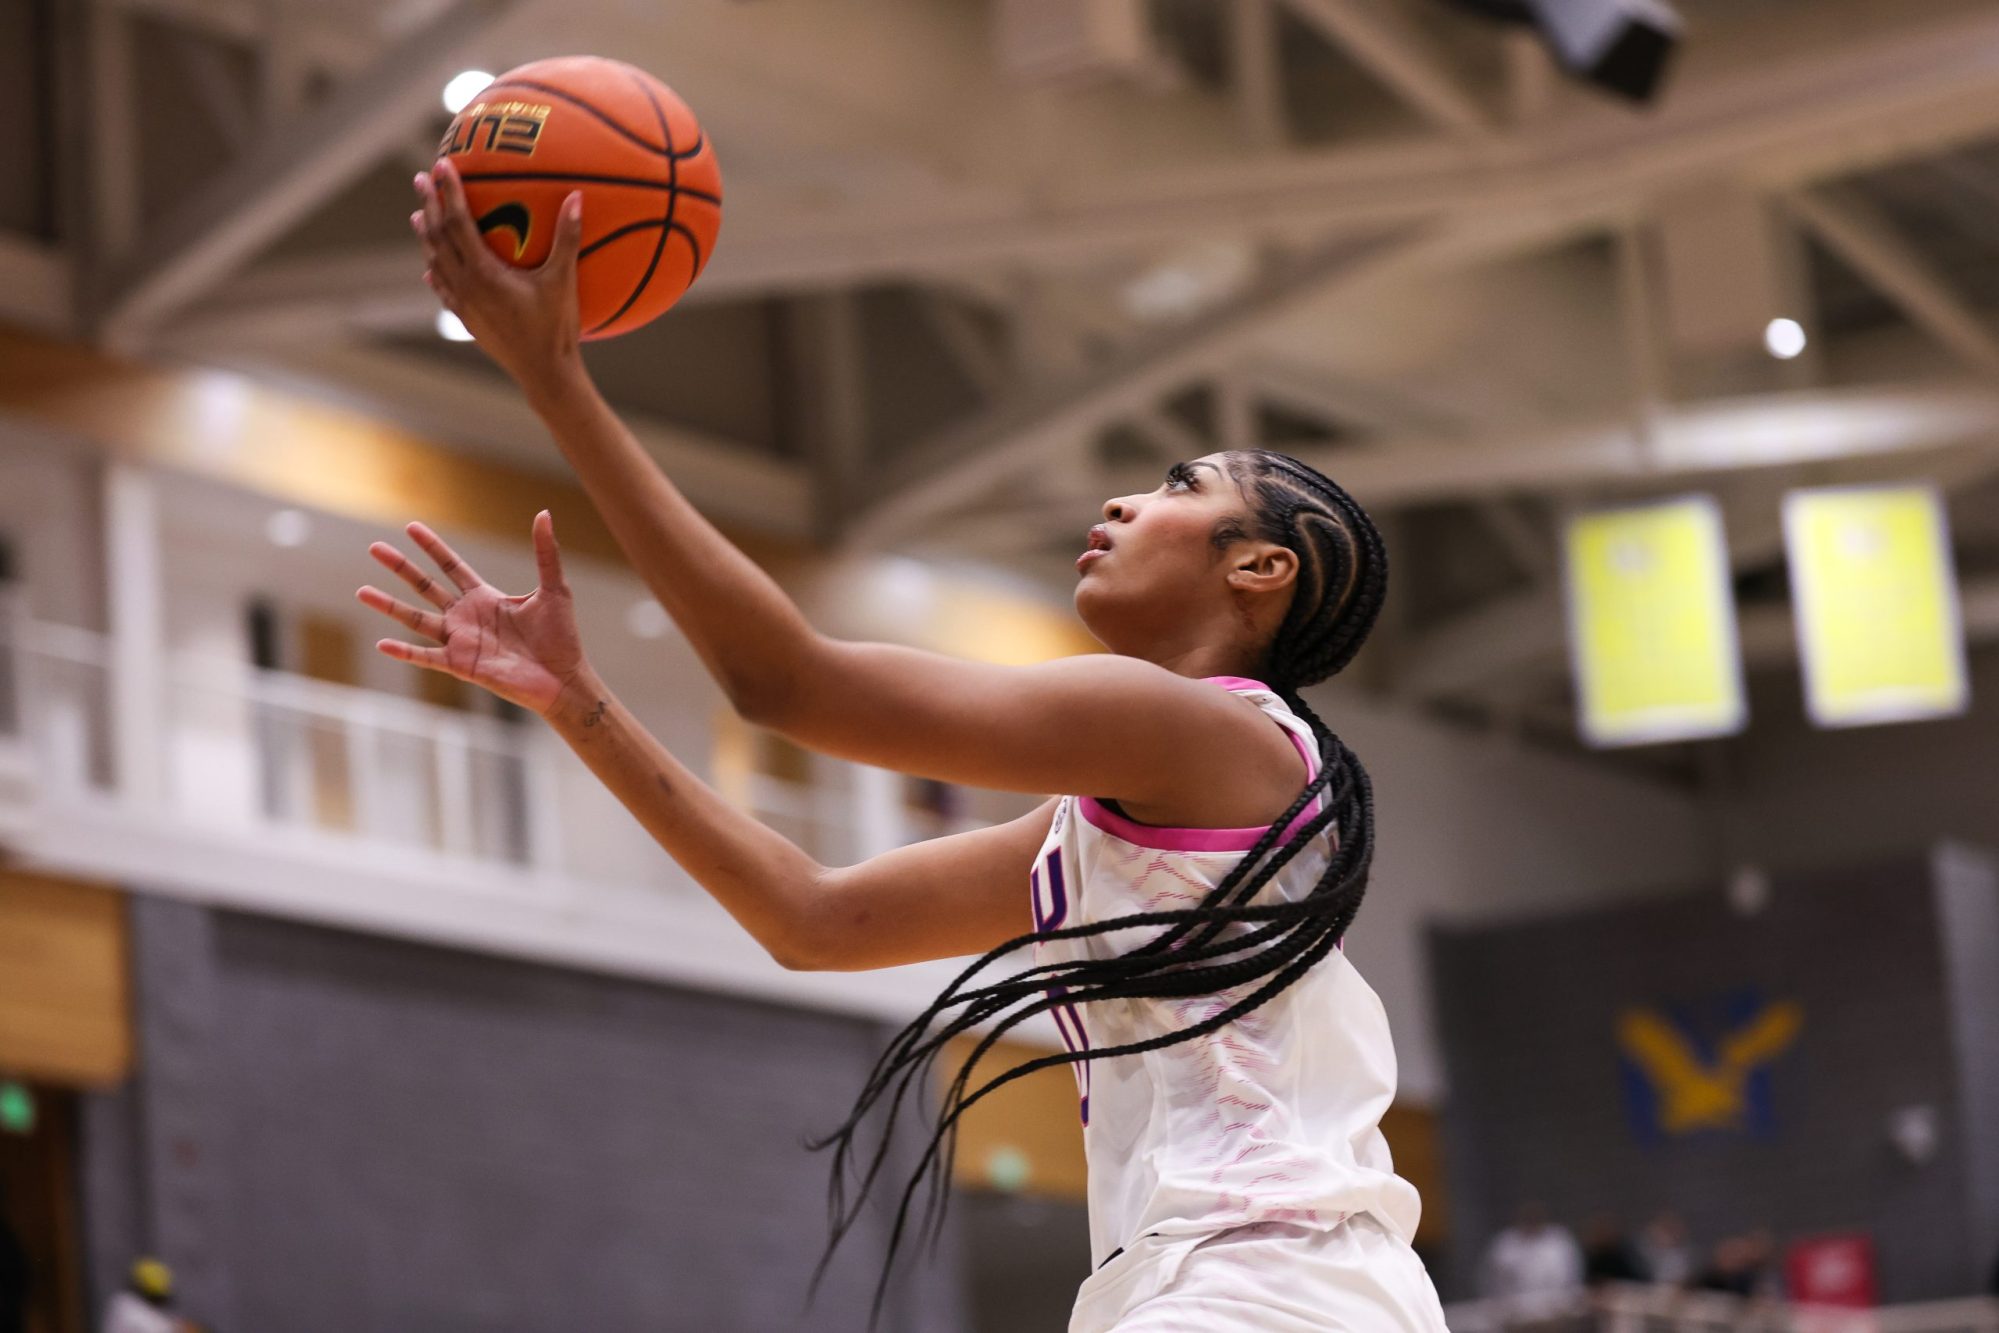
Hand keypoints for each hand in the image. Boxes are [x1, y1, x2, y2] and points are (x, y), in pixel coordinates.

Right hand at [359, 512, 589, 716]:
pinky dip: (405, 651)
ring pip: (416, 619)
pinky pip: (426, 657)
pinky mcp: (461, 665)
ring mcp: (460, 641)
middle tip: (374, 547)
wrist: (564, 678)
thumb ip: (545, 553)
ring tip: (362, 591)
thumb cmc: (561, 636)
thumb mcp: (553, 589)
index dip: (432, 547)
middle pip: (425, 586)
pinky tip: (382, 643)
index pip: (451, 566)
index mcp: (484, 597)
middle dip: (401, 567)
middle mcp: (466, 617)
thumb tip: (545, 514)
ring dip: (389, 606)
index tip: (411, 526)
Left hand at [413, 157, 585, 396]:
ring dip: (426, 237)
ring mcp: (463, 305)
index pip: (457, 222)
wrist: (544, 373)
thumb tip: (576, 197)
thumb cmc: (556, 328)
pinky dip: (435, 273)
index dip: (449, 191)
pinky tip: (430, 270)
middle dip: (429, 205)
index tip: (442, 165)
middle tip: (421, 178)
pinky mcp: (468, 321)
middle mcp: (466, 286)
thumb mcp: (564, 280)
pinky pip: (444, 291)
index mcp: (484, 272)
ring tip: (419, 216)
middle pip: (437, 238)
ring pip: (435, 263)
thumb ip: (568, 237)